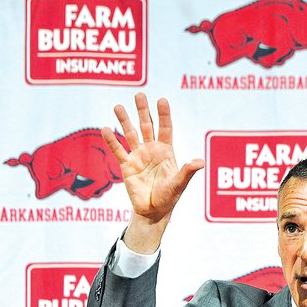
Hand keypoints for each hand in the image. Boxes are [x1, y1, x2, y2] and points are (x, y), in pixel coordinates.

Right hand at [103, 92, 203, 252]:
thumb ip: (187, 171)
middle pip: (147, 126)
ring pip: (131, 134)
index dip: (164, 114)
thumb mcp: (179, 184)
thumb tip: (201, 161)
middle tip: (139, 94)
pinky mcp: (127, 166)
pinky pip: (118, 150)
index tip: (162, 100)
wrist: (153, 212)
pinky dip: (111, 140)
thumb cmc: (169, 198)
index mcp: (166, 152)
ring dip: (124, 120)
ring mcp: (139, 157)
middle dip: (143, 110)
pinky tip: (105, 128)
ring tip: (118, 106)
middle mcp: (152, 150)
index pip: (166, 128)